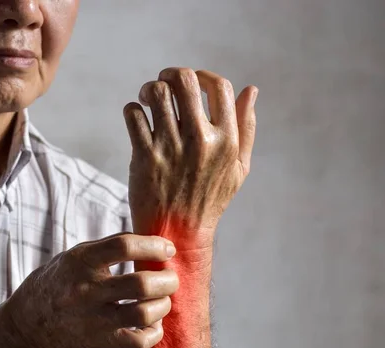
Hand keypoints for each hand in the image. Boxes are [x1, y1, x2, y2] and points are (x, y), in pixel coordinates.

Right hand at [0, 233, 178, 347]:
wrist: (28, 322)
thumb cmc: (62, 281)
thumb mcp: (76, 255)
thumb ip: (111, 247)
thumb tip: (156, 242)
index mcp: (81, 260)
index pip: (124, 246)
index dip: (153, 245)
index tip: (167, 249)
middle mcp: (87, 290)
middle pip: (141, 284)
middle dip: (167, 280)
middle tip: (170, 279)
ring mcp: (93, 319)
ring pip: (144, 314)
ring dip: (163, 306)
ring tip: (162, 300)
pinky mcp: (99, 342)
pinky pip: (138, 342)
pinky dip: (154, 333)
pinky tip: (152, 324)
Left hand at [123, 68, 257, 247]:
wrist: (178, 235)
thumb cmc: (209, 200)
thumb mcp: (238, 168)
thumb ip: (246, 128)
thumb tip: (251, 90)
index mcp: (226, 141)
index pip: (219, 86)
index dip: (204, 76)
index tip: (193, 83)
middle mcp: (201, 141)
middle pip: (183, 80)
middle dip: (170, 74)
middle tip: (163, 85)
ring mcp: (171, 148)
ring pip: (155, 92)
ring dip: (148, 89)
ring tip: (147, 99)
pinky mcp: (144, 157)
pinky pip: (134, 114)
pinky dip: (132, 111)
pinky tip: (138, 121)